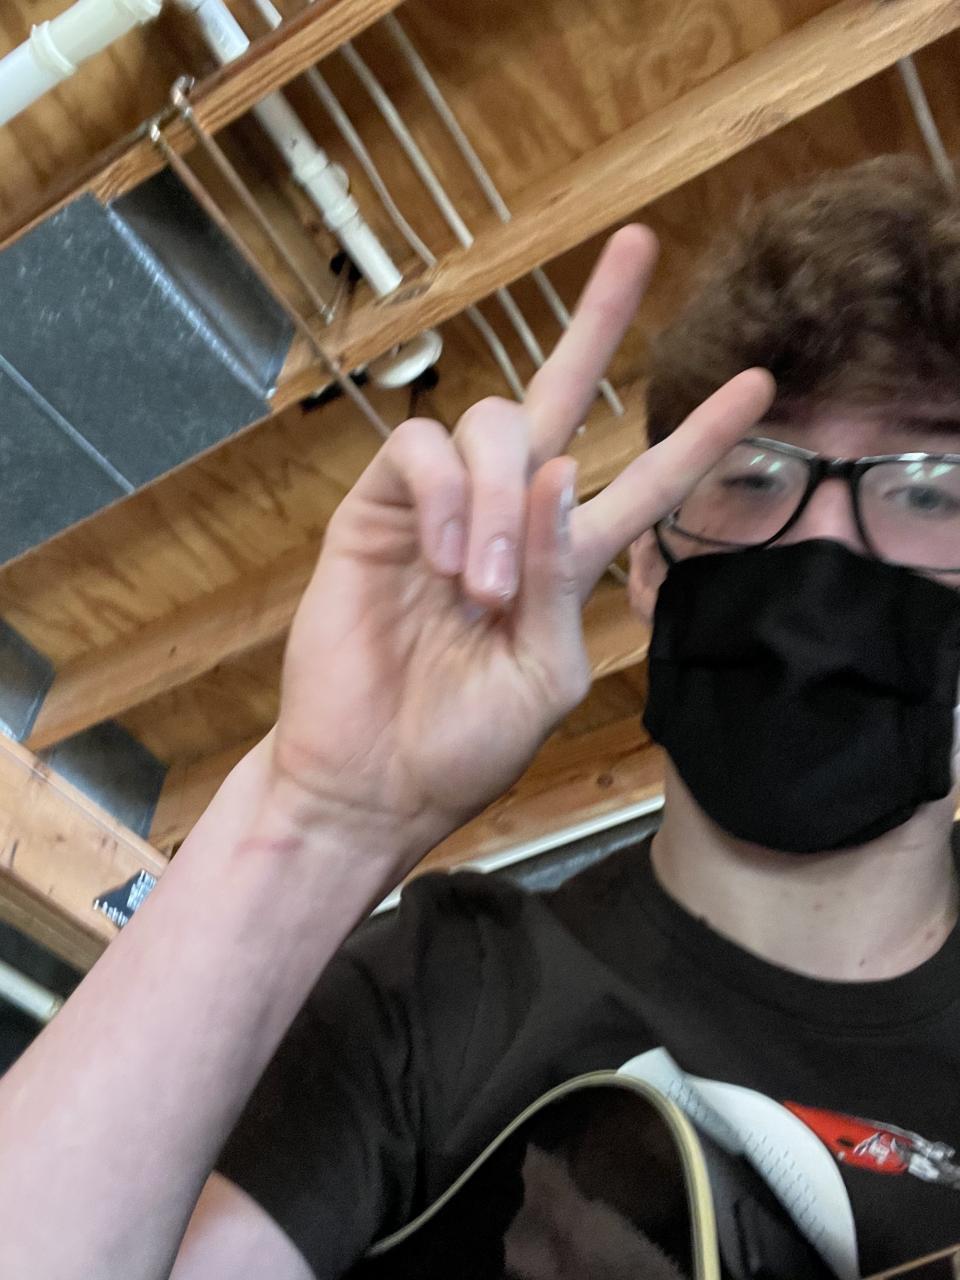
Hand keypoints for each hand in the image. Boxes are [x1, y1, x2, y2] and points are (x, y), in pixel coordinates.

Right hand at [270, 226, 773, 867]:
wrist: (371, 779)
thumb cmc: (461, 744)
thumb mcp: (542, 678)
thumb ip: (559, 584)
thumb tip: (562, 473)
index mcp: (562, 564)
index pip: (641, 485)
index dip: (698, 439)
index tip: (760, 387)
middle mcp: (508, 518)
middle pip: (558, 396)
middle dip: (597, 322)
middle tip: (639, 243)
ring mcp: (441, 507)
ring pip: (489, 428)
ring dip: (497, 502)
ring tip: (478, 587)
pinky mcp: (378, 508)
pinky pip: (418, 452)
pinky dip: (442, 497)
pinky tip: (440, 560)